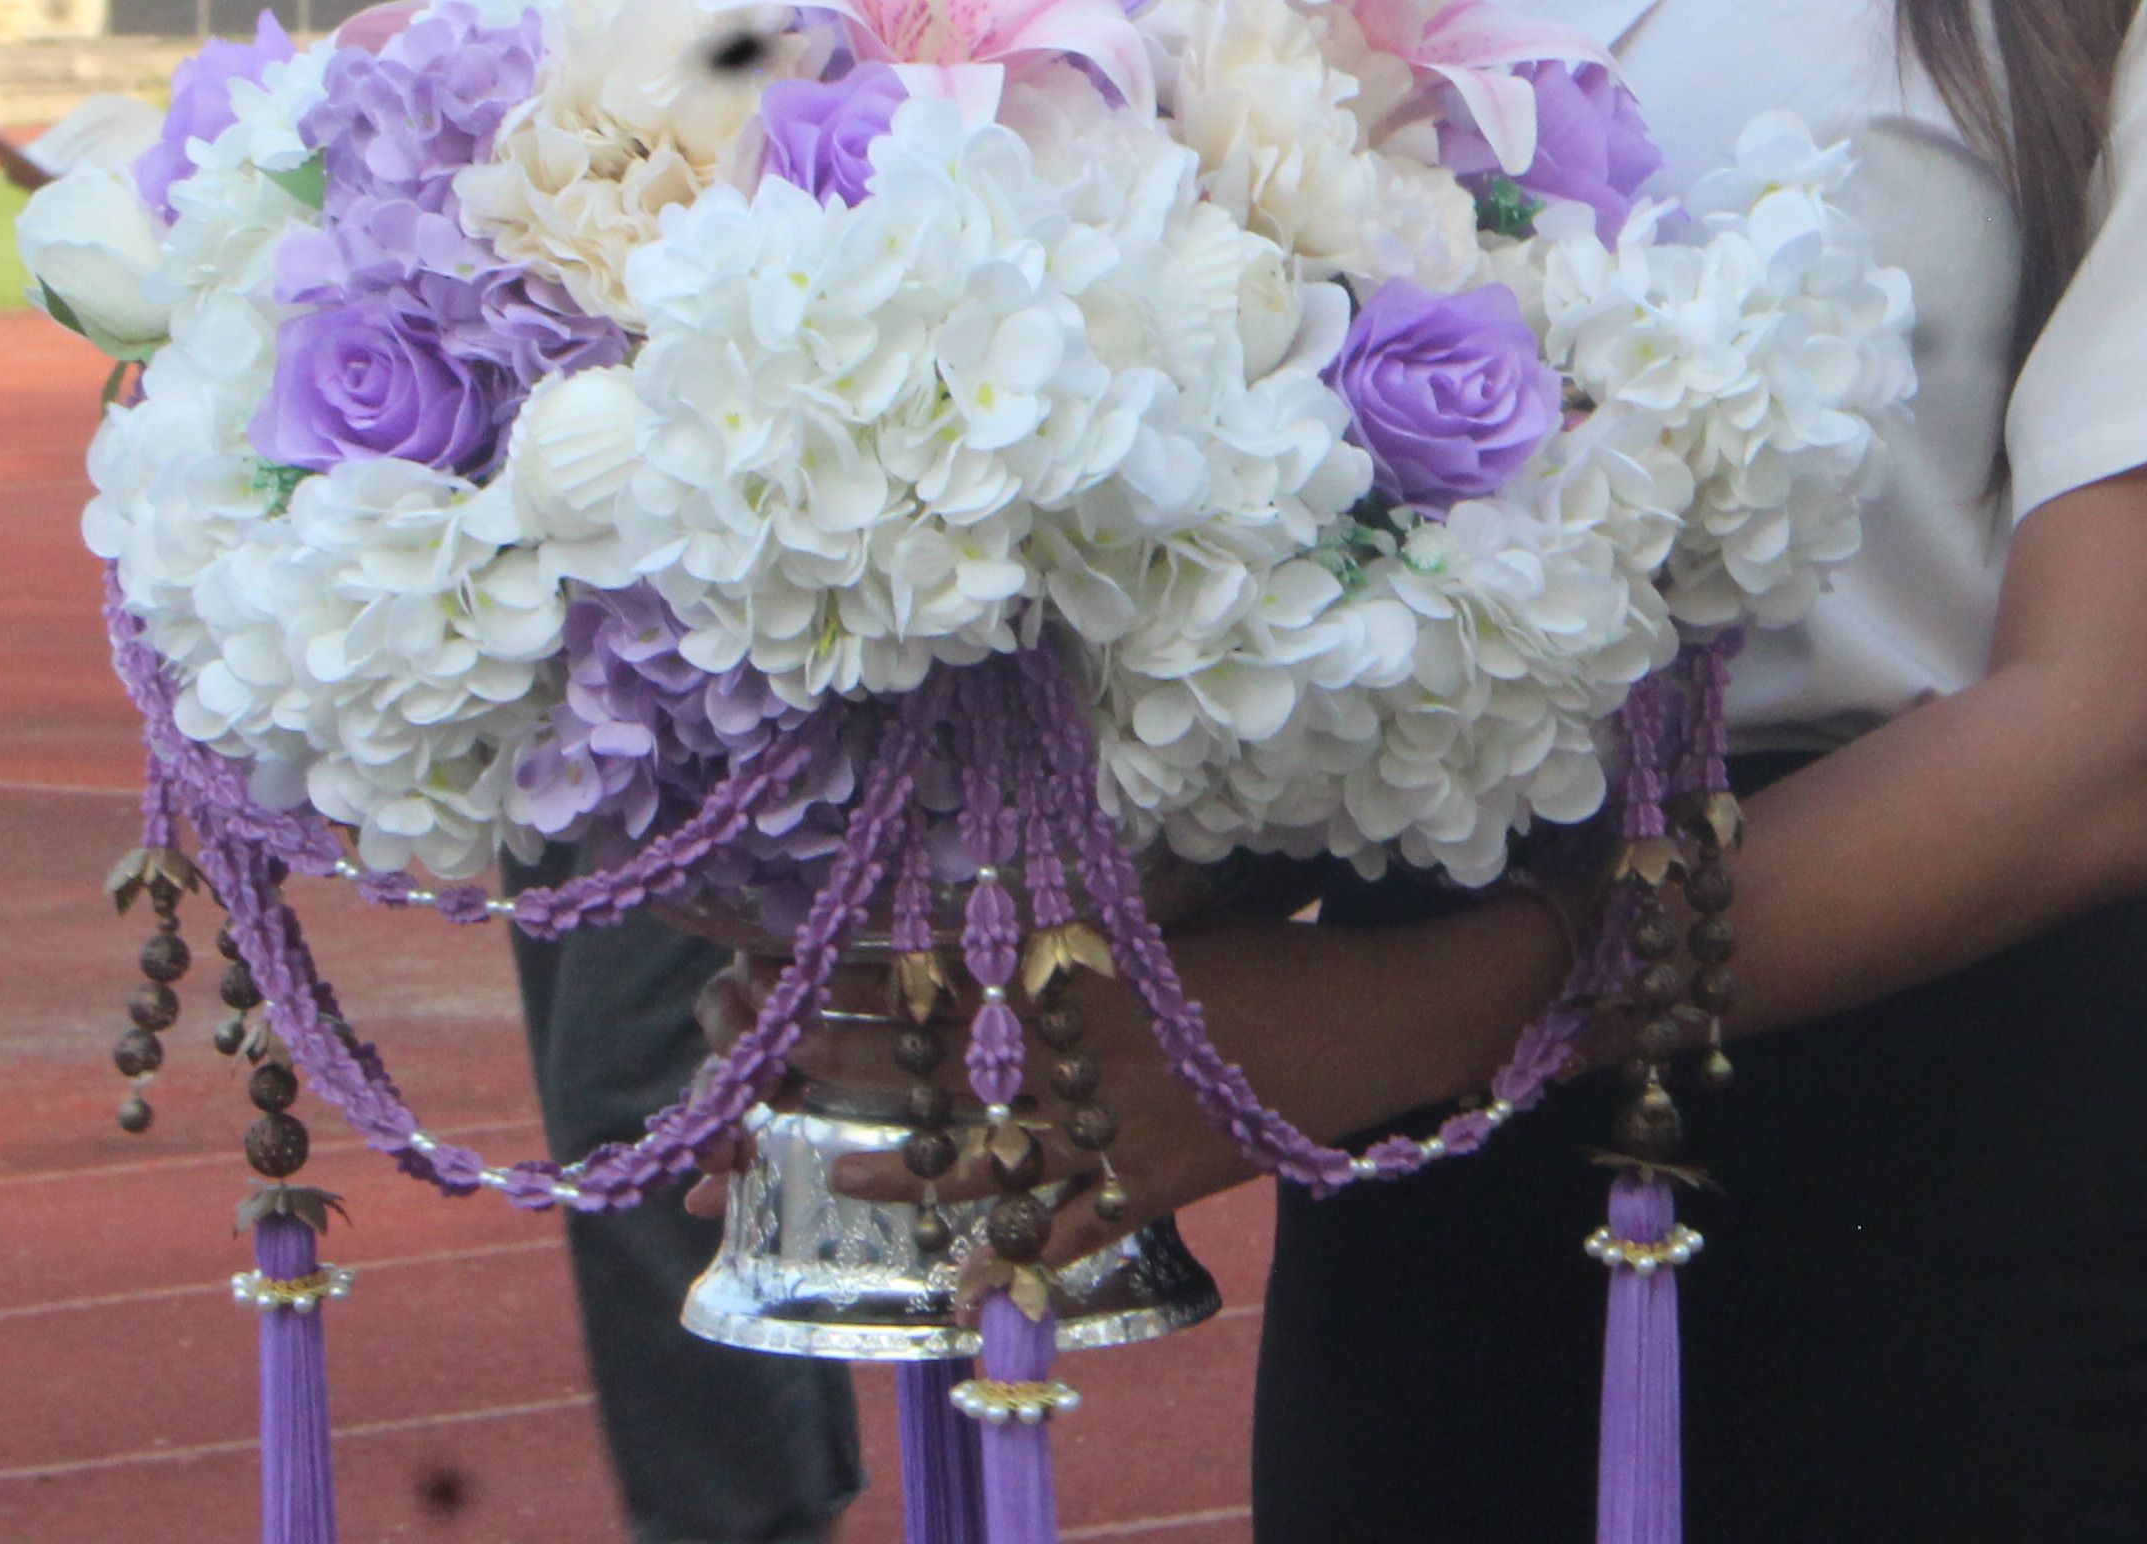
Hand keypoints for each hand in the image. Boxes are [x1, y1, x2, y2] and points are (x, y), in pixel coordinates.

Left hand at [815, 897, 1588, 1272]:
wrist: (1375, 1022)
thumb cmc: (1280, 943)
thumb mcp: (1176, 906)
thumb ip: (1087, 905)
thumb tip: (1007, 877)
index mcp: (1089, 970)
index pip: (952, 973)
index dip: (866, 972)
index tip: (794, 962)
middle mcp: (1090, 1052)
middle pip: (946, 1063)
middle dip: (855, 1060)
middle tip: (772, 1056)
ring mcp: (1123, 1126)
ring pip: (990, 1152)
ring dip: (907, 1158)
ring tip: (831, 1160)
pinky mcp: (1159, 1183)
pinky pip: (1073, 1226)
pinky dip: (1018, 1252)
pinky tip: (960, 1268)